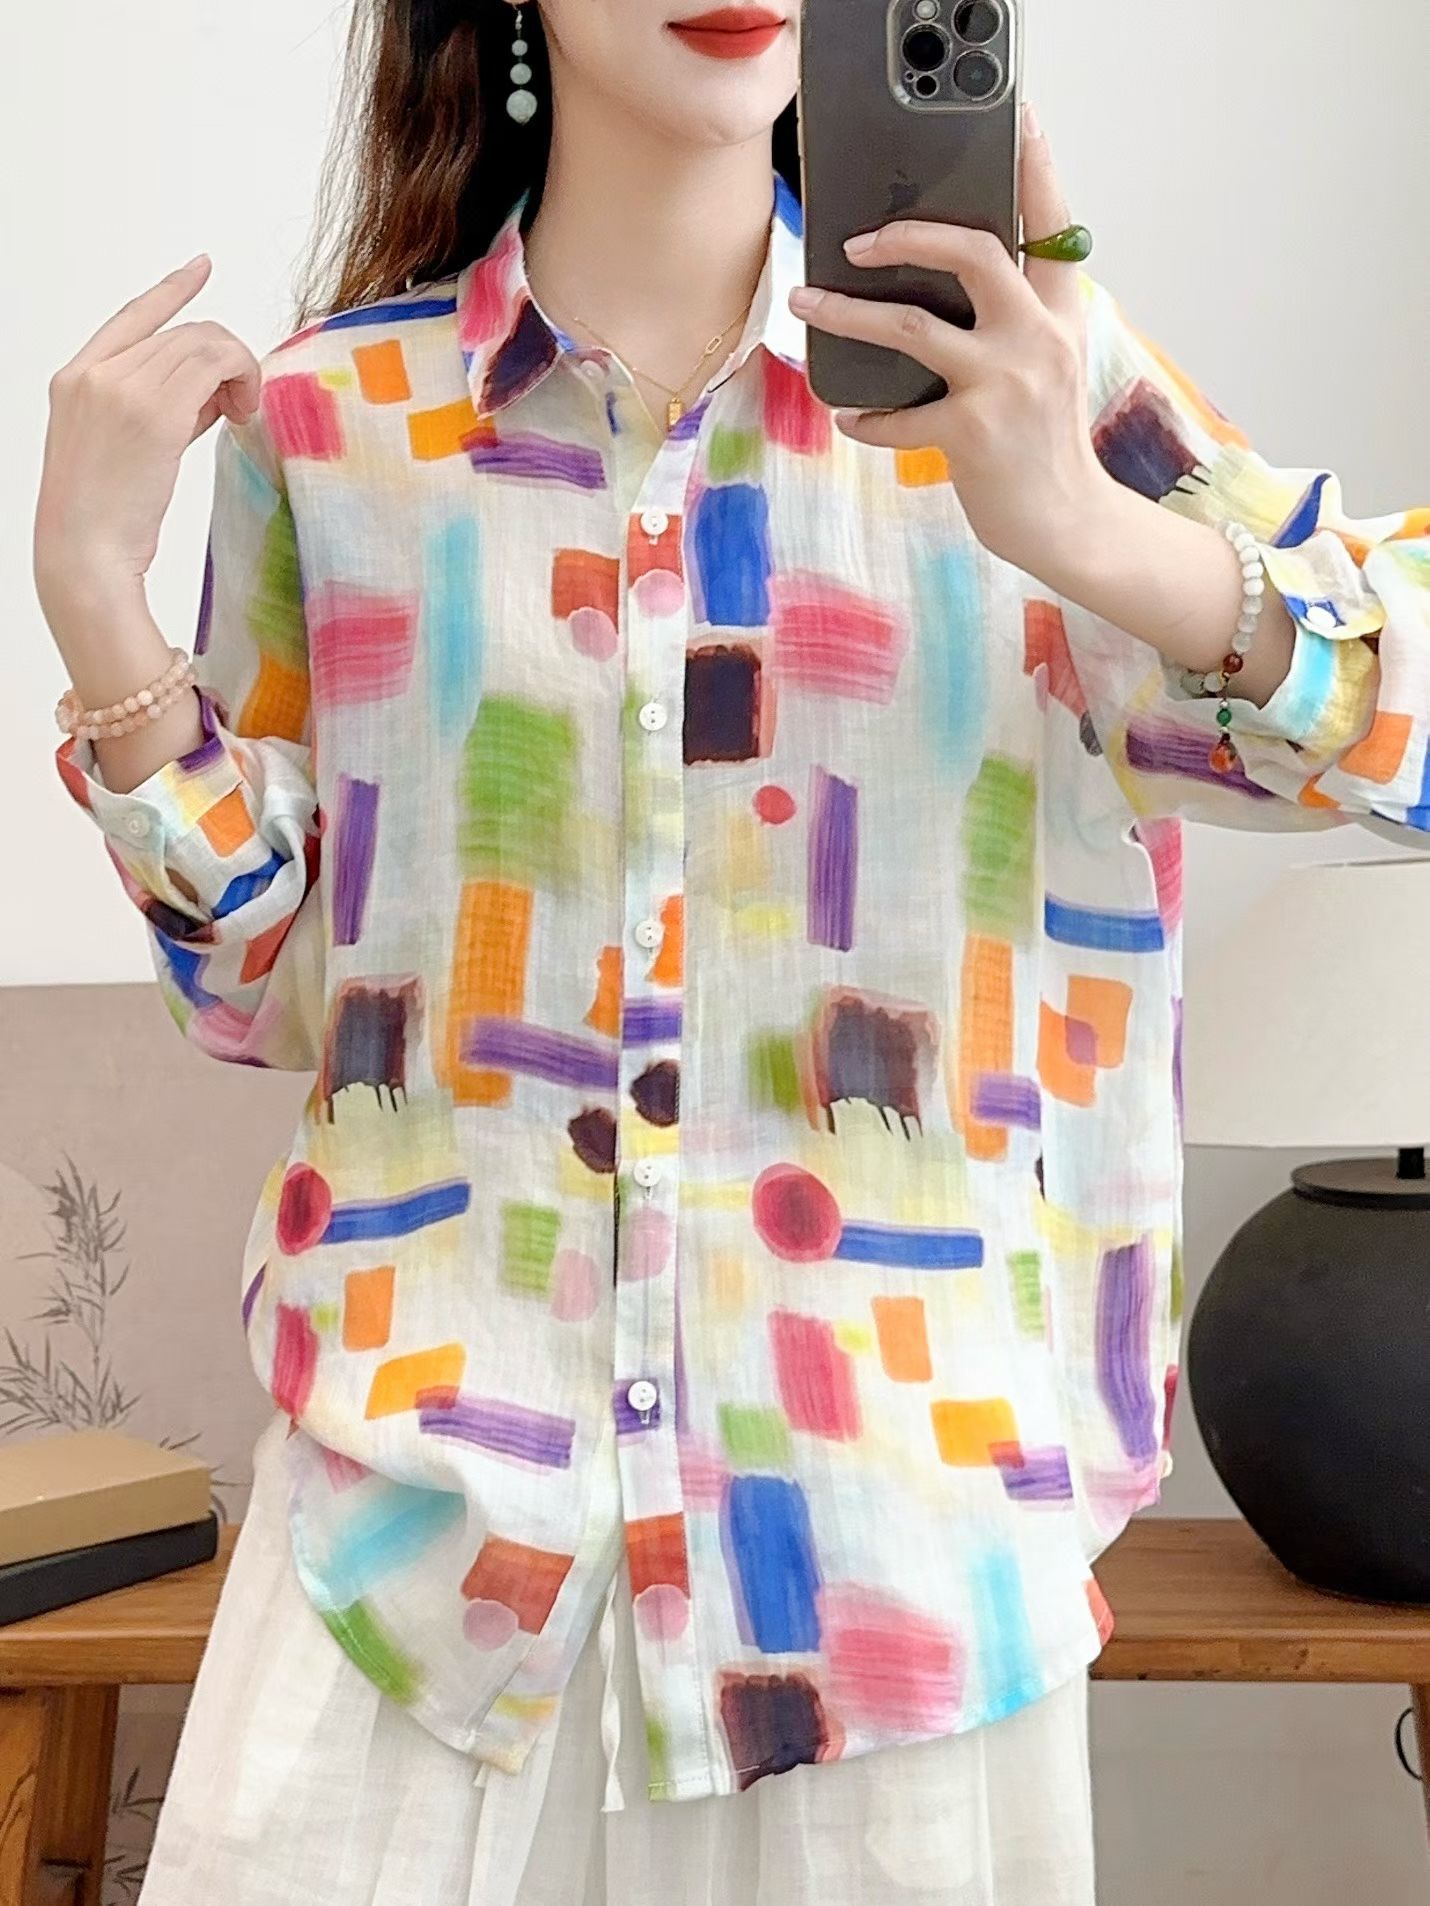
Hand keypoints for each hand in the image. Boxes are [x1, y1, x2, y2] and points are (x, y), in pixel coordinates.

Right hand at [33, 254, 260, 618]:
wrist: (83, 553)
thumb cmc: (103, 516)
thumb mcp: (123, 448)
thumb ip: (161, 408)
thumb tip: (211, 391)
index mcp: (76, 377)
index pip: (132, 317)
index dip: (172, 290)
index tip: (201, 267)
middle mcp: (96, 373)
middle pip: (183, 332)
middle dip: (224, 359)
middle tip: (241, 404)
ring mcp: (124, 388)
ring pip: (204, 343)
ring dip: (238, 371)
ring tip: (241, 413)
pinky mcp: (155, 413)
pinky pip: (215, 367)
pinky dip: (241, 380)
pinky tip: (242, 412)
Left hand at [788, 101, 1116, 579]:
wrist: (1068, 522)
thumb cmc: (1044, 443)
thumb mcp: (1048, 366)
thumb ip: (1014, 320)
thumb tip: (936, 285)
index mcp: (1059, 313)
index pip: (1052, 226)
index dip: (1036, 170)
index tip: (1020, 120)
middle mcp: (1037, 336)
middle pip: (973, 252)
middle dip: (908, 236)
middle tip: (857, 241)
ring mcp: (1005, 382)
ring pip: (911, 325)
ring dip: (848, 313)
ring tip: (806, 305)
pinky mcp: (971, 432)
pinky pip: (898, 415)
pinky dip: (867, 418)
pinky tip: (851, 417)